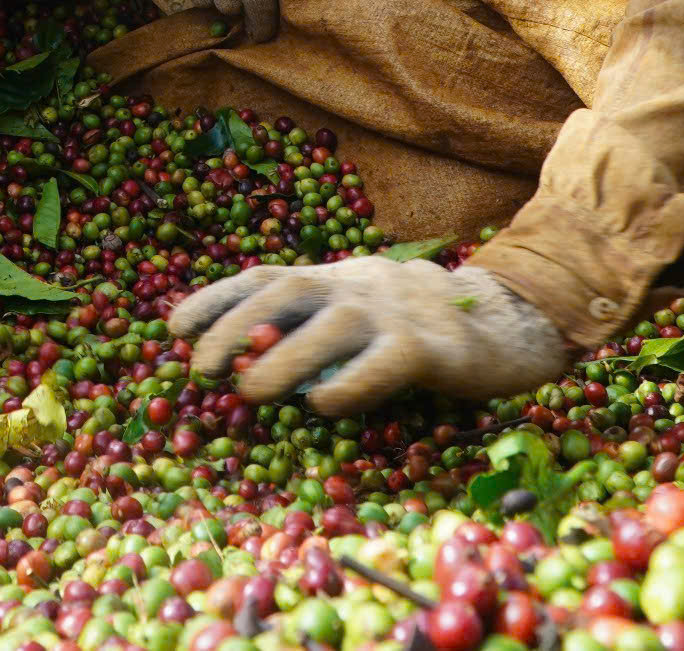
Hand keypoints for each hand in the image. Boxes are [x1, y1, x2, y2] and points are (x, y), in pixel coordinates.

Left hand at [170, 257, 569, 412]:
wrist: (511, 321)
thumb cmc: (419, 327)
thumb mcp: (359, 313)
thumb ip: (311, 330)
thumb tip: (242, 365)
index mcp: (336, 278)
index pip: (266, 278)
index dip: (217, 299)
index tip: (172, 328)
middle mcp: (358, 286)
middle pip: (286, 293)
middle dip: (234, 327)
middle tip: (198, 368)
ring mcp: (396, 313)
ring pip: (331, 326)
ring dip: (281, 358)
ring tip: (245, 391)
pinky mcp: (433, 347)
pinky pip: (385, 363)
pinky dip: (349, 383)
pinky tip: (321, 405)